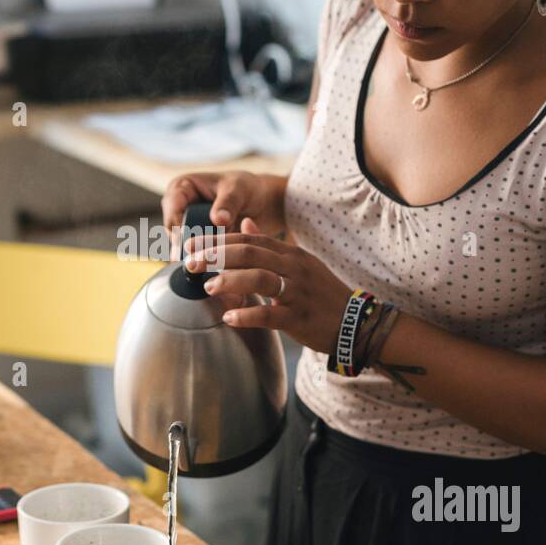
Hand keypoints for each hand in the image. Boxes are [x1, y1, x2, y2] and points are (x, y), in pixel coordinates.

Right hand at [161, 171, 283, 254]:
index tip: (198, 242)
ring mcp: (187, 227)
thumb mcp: (238, 190)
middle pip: (175, 234)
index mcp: (181, 187)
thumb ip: (228, 203)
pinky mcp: (197, 242)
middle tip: (210, 254)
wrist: (262, 202)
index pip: (172, 211)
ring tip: (218, 259)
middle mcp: (179, 208)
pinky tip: (220, 264)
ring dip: (200, 255)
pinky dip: (207, 260)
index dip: (182, 229)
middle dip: (192, 246)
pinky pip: (195, 256)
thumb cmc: (247, 188)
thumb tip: (219, 220)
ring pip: (183, 249)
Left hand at [184, 217, 350, 355]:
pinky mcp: (300, 318)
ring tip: (207, 287)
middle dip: (216, 256)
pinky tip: (229, 317)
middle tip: (190, 263)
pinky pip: (271, 314)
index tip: (191, 245)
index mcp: (290, 254)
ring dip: (230, 281)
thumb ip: (269, 244)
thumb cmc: (320, 293)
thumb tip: (244, 223)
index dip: (218, 241)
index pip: (249, 239)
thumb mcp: (298, 262)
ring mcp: (298, 292)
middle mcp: (294, 268)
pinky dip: (248, 315)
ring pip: (260, 279)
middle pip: (250, 254)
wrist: (355, 322)